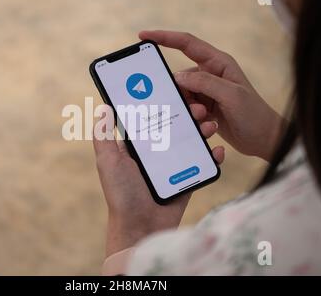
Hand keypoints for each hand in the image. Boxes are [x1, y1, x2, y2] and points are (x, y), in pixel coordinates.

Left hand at [93, 107, 223, 256]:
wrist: (141, 228)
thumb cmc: (121, 194)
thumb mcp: (108, 161)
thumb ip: (103, 135)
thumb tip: (103, 107)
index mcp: (136, 146)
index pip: (151, 119)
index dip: (163, 104)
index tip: (176, 92)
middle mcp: (154, 153)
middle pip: (175, 127)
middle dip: (188, 115)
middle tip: (199, 109)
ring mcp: (172, 165)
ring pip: (191, 142)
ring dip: (202, 131)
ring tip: (210, 126)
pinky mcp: (186, 178)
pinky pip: (201, 164)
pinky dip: (211, 156)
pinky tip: (217, 150)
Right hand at [140, 30, 284, 160]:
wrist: (264, 140)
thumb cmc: (254, 114)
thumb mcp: (231, 95)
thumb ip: (204, 83)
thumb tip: (177, 77)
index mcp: (218, 63)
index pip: (187, 44)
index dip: (165, 37)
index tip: (144, 36)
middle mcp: (211, 75)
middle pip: (181, 77)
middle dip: (180, 92)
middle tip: (193, 107)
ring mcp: (207, 92)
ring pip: (182, 95)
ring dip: (189, 109)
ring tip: (206, 119)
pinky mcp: (205, 108)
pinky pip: (188, 109)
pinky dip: (193, 118)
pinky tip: (208, 125)